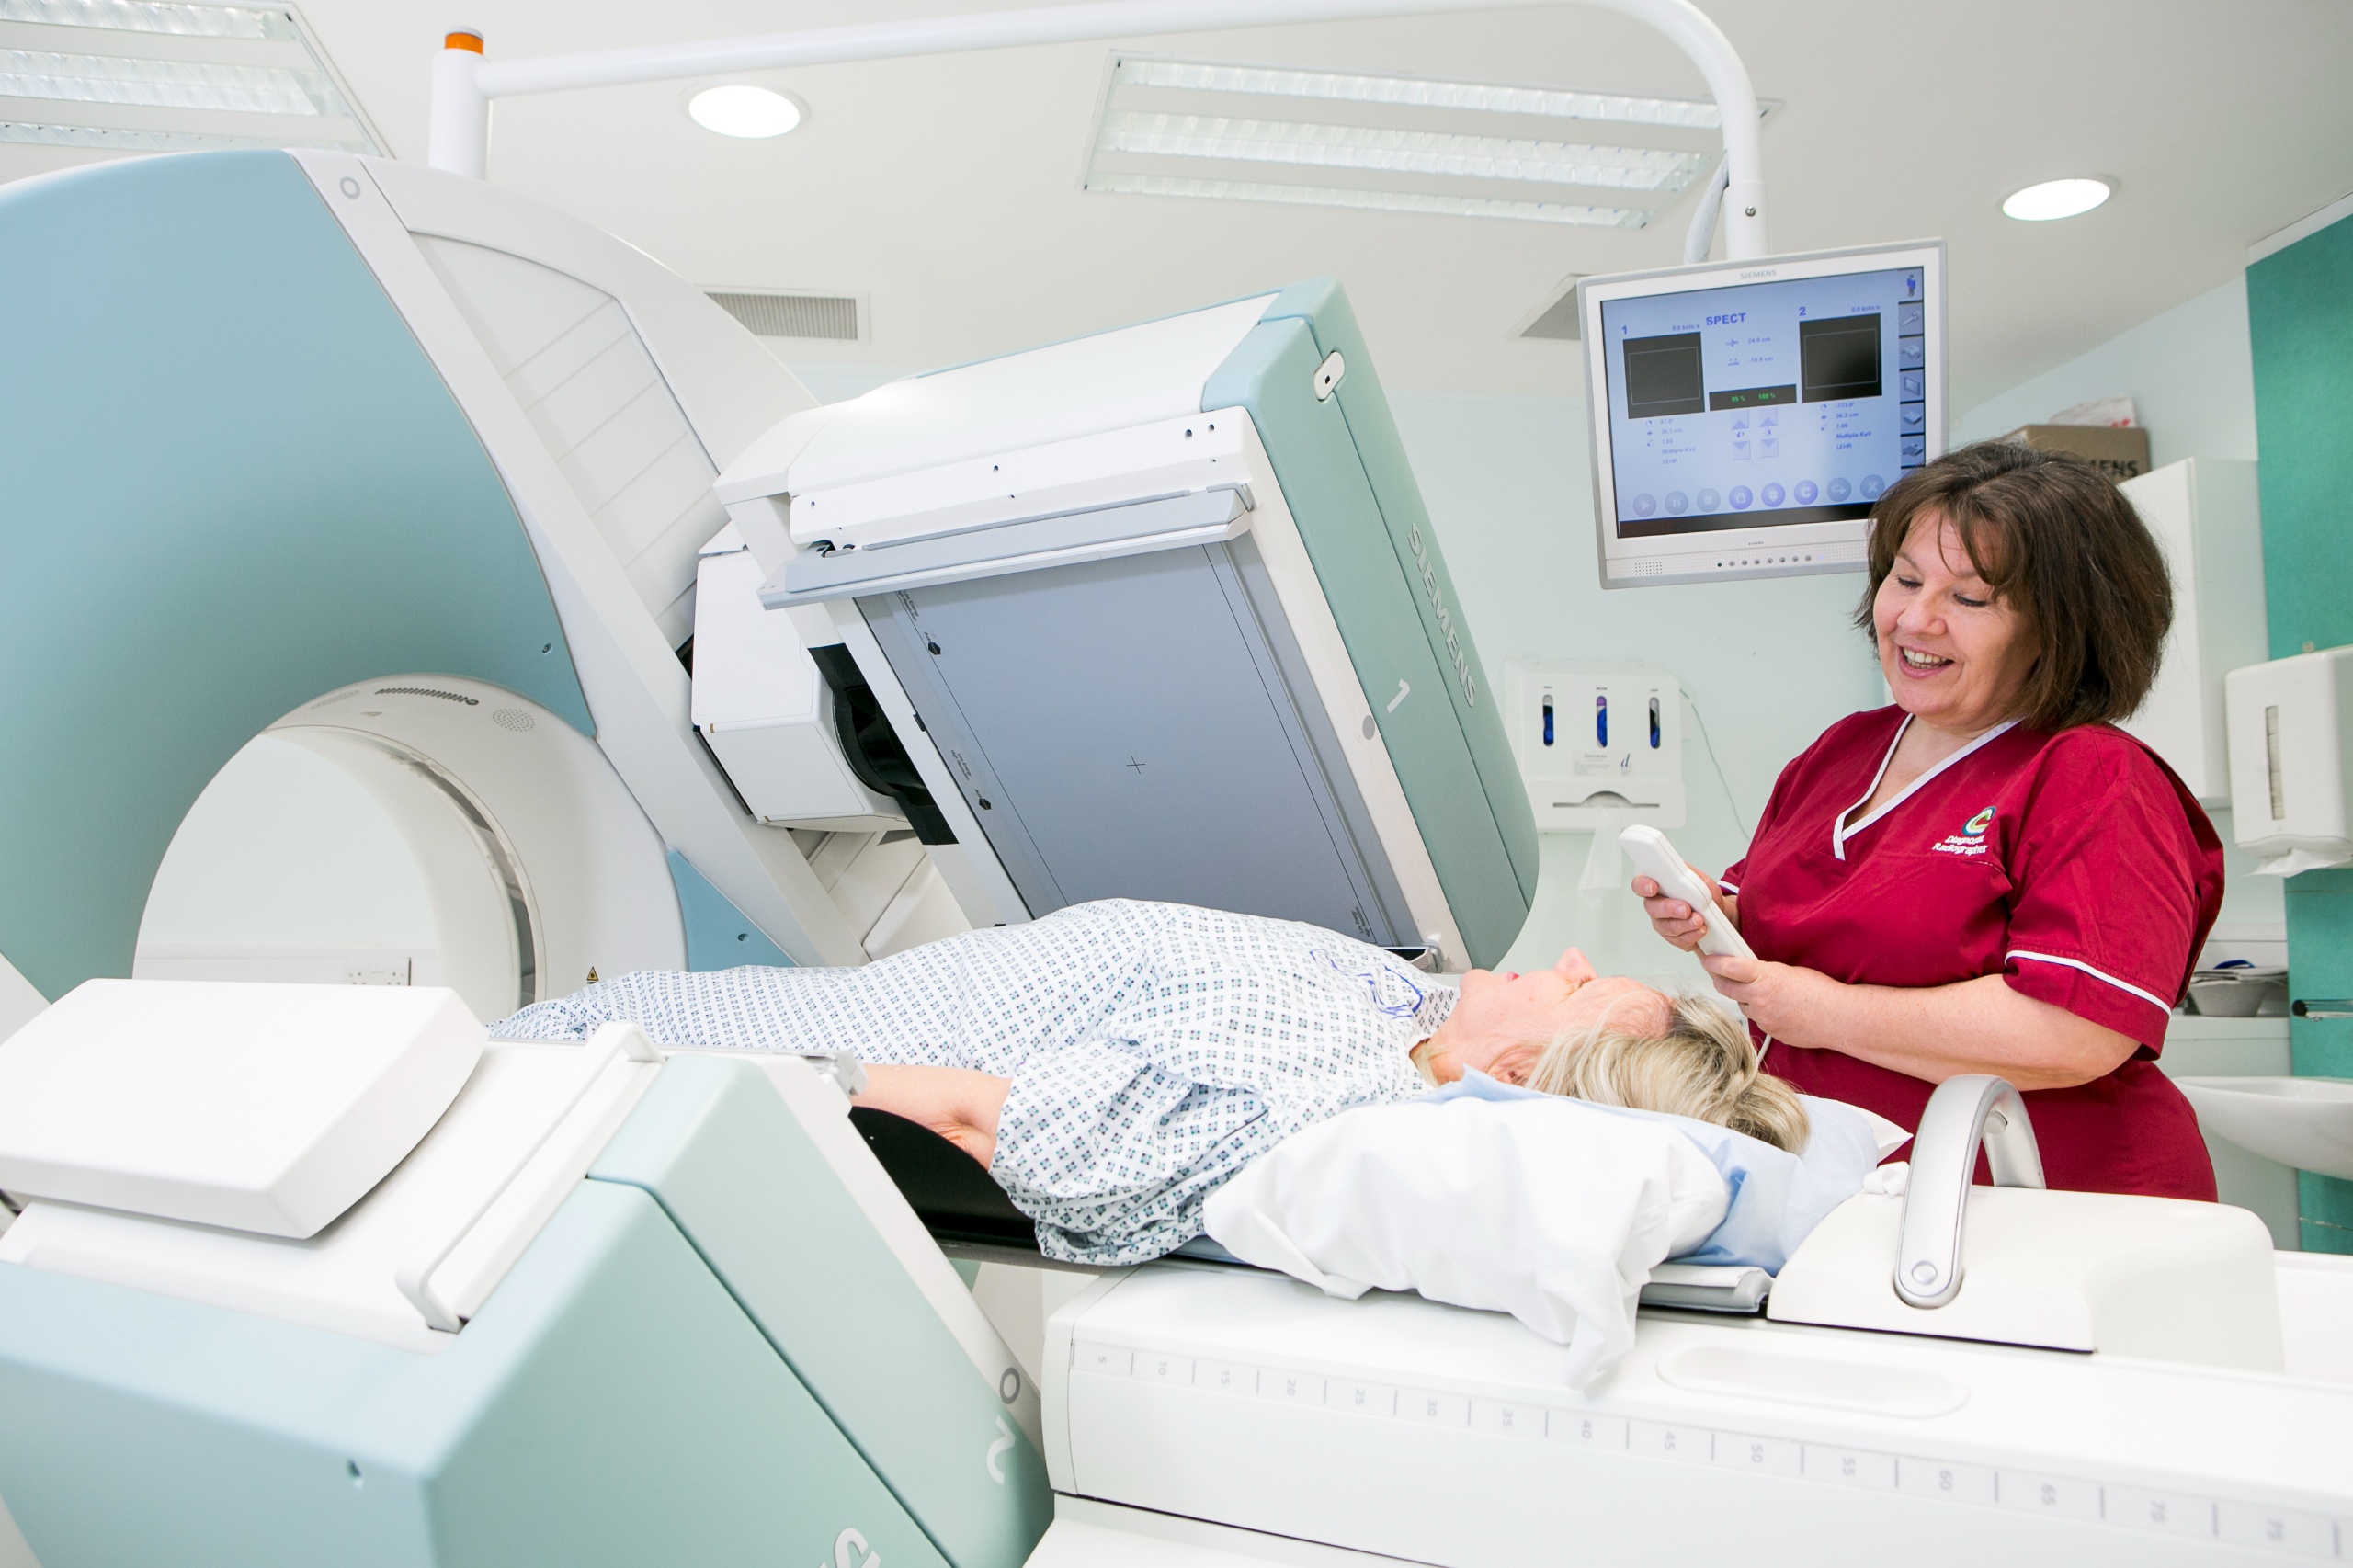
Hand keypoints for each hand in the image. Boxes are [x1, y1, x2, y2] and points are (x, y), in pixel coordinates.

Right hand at [1633, 869, 1734, 952]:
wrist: (1717, 910)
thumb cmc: (1704, 893)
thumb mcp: (1700, 878)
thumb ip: (1689, 876)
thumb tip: (1683, 879)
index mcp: (1657, 886)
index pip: (1640, 884)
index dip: (1643, 886)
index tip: (1653, 887)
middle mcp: (1655, 905)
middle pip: (1652, 908)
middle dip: (1669, 909)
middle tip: (1685, 909)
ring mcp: (1662, 923)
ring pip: (1667, 927)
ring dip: (1684, 925)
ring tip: (1698, 920)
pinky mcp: (1673, 938)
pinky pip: (1678, 940)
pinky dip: (1691, 935)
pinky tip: (1700, 930)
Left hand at [1699, 953, 1839, 1039]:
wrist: (1838, 1018)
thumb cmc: (1821, 992)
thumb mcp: (1790, 972)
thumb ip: (1767, 973)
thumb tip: (1754, 974)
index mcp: (1765, 977)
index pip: (1729, 967)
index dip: (1713, 963)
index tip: (1707, 961)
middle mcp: (1759, 998)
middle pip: (1726, 989)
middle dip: (1721, 981)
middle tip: (1720, 976)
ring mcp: (1763, 1017)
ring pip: (1743, 1006)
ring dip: (1746, 1000)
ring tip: (1763, 994)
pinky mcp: (1770, 1031)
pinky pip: (1759, 1021)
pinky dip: (1763, 1014)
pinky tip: (1778, 1010)